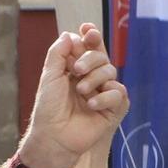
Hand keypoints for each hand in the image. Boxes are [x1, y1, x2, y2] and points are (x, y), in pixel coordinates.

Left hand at [22, 24, 127, 167]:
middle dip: (90, 59)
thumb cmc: (48, 109)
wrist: (53, 137)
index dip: (91, 37)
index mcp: (76, 69)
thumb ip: (58, 53)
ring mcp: (102, 93)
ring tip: (81, 92)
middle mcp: (91, 78)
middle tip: (75, 70)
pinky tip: (91, 105)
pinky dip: (105, 96)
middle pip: (101, 56)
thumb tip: (69, 34)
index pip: (89, 47)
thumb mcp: (49, 76)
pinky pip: (118, 93)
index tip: (87, 31)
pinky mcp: (111, 109)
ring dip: (95, 78)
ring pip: (111, 71)